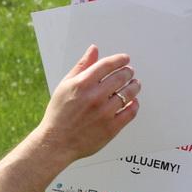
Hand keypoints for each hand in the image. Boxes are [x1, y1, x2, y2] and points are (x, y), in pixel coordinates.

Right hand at [35, 45, 140, 162]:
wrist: (56, 143)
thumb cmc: (59, 113)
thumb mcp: (66, 85)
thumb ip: (82, 66)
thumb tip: (94, 49)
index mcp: (82, 84)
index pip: (107, 65)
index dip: (119, 59)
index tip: (125, 59)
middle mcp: (94, 97)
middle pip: (120, 77)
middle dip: (128, 72)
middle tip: (130, 71)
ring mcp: (104, 113)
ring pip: (128, 93)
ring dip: (134, 86)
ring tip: (135, 84)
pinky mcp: (111, 128)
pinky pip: (130, 112)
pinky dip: (135, 105)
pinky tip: (134, 101)